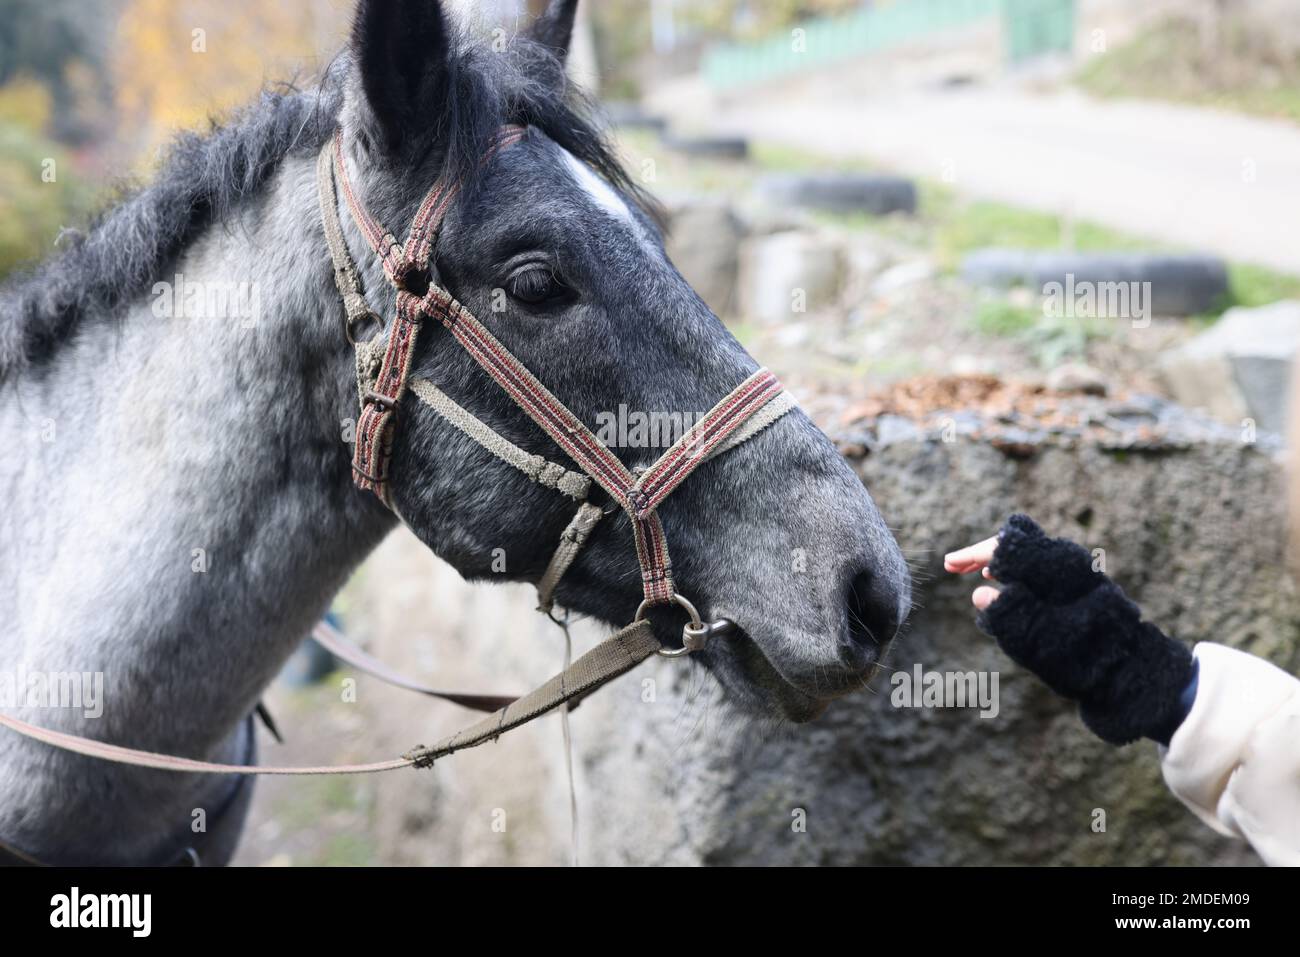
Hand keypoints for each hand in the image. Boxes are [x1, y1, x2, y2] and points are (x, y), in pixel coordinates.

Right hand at [945, 515, 1194, 745]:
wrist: (1135, 677)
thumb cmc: (1088, 663)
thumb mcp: (1042, 643)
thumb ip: (1009, 617)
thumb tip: (980, 593)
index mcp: (1058, 573)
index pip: (1008, 548)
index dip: (975, 554)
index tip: (950, 565)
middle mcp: (1069, 566)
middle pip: (1018, 545)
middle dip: (984, 554)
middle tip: (955, 567)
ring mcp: (1077, 577)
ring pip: (1029, 556)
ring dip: (999, 562)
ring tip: (976, 573)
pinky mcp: (1081, 590)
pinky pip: (1042, 570)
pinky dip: (1018, 573)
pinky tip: (1005, 584)